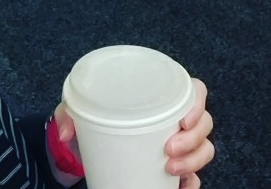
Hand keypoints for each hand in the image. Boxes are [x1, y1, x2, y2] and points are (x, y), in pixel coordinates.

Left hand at [53, 78, 213, 187]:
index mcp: (164, 94)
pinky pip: (196, 176)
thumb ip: (70, 112)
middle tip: (169, 149)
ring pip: (205, 149)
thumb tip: (65, 134)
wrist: (94, 145)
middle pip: (205, 123)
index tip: (182, 120)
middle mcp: (178, 118)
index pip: (196, 91)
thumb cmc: (97, 115)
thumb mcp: (82, 108)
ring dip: (194, 161)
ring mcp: (182, 143)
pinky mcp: (178, 167)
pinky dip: (193, 183)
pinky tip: (183, 187)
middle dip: (193, 139)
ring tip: (171, 169)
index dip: (198, 103)